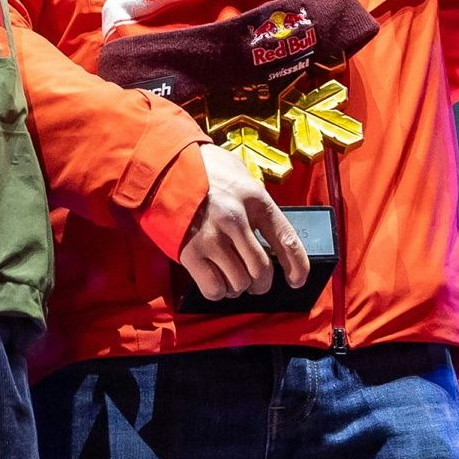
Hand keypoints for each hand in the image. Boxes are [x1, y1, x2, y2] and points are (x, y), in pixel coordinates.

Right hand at [176, 144, 309, 300]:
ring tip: (232, 279)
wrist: (161, 167)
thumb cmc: (203, 168)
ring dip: (238, 287)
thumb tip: (270, 230)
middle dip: (261, 283)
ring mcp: (212, 237)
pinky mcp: (190, 252)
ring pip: (238, 282)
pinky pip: (213, 288)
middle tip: (256, 284)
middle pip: (261, 270)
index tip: (296, 281)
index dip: (297, 266)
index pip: (286, 240)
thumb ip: (255, 201)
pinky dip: (218, 291)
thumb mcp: (238, 173)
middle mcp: (236, 219)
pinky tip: (215, 281)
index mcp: (254, 199)